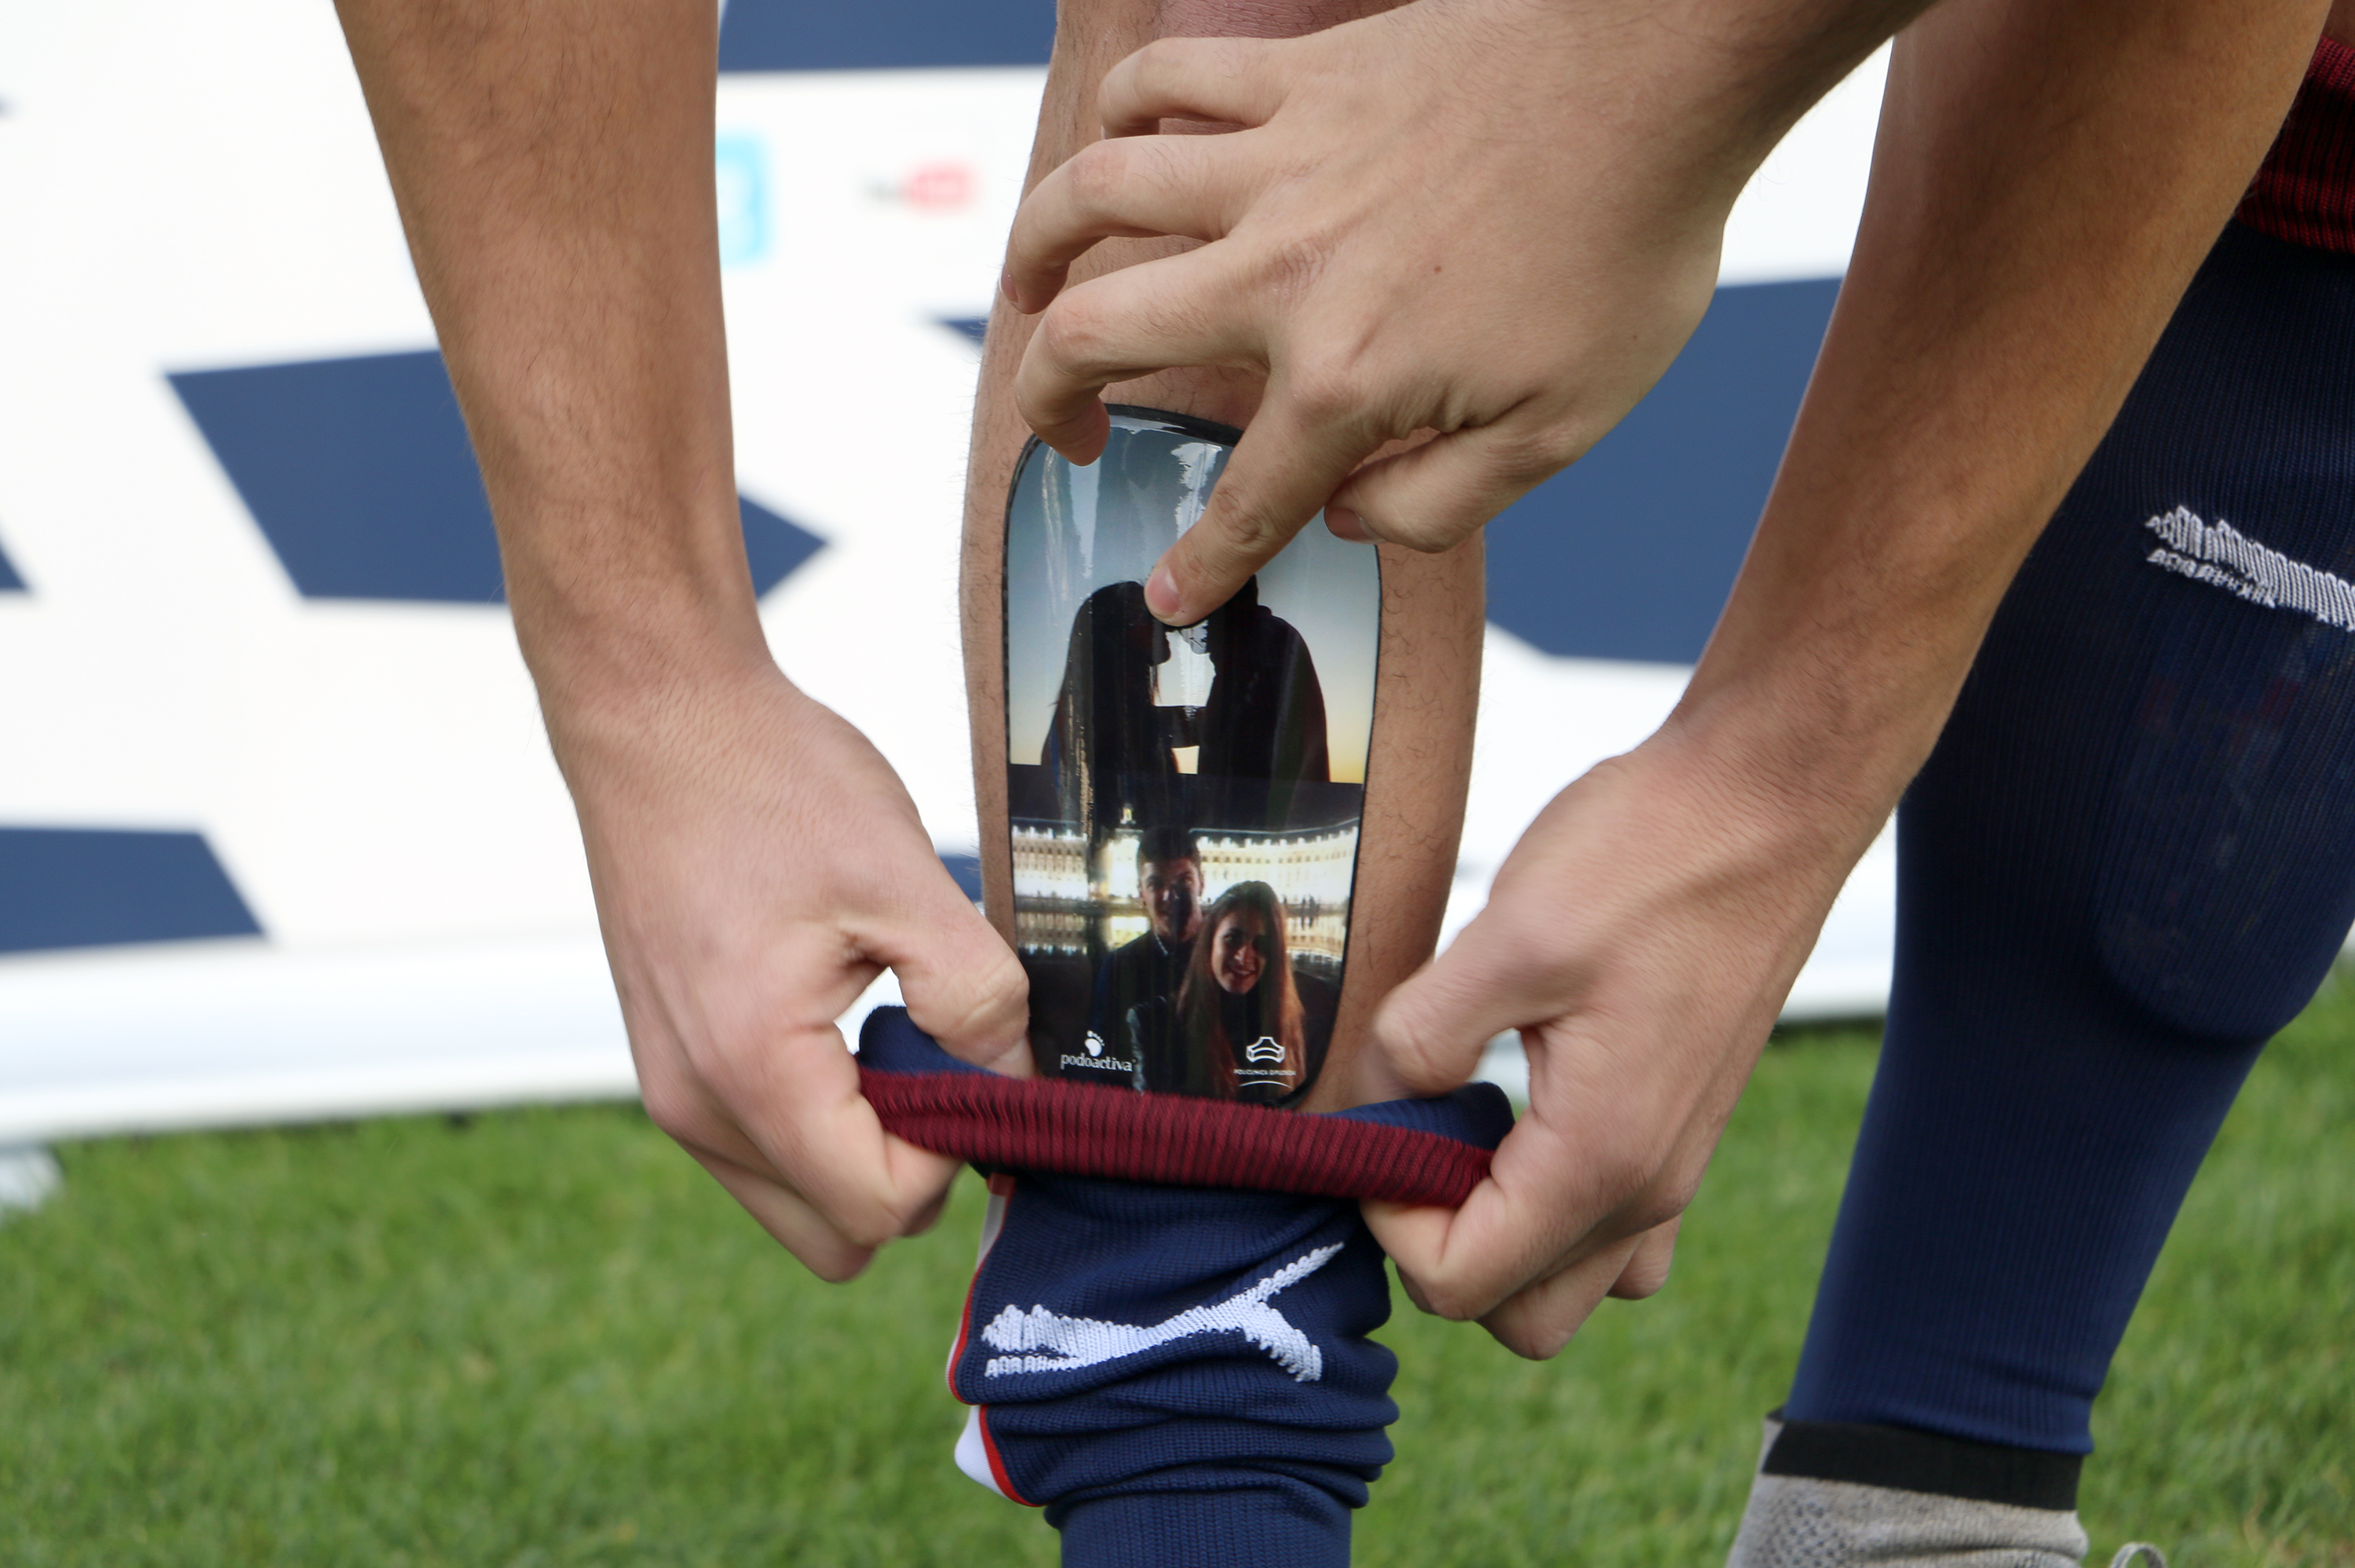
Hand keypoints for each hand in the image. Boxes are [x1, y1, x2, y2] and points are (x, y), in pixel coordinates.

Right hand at [555, 649, 1029, 1280]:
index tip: (972, 1067)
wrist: (658, 716)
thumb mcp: (904, 877)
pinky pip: (758, 1146)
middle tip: (937, 1062)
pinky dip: (815, 1116)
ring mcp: (672, 1088)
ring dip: (858, 1145)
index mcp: (751, 1070)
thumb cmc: (769, 782)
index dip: (951, 1155)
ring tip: (885, 1026)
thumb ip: (975, 995)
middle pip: (834, 1238)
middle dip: (905, 1175)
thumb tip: (1014, 1082)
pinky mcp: (670, 1061)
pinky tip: (840, 1017)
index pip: (877, 1209)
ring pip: (793, 1200)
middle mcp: (694, 1104)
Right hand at [1001, 0, 1752, 623]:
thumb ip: (1441, 505)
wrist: (1658, 77)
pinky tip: (1118, 147)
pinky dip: (1121, 111)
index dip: (1197, 567)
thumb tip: (1350, 522)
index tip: (1169, 599)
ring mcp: (1279, 162)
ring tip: (1026, 290)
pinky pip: (1165, 80)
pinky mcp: (1298, 78)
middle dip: (1048, 400)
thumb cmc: (1625, 250)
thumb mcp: (1562, 429)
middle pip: (1096, 335)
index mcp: (1347, 376)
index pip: (1242, 500)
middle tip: (1063, 432)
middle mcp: (1283, 271)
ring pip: (1094, 195)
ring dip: (1034, 250)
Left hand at [1358, 717, 1870, 1356]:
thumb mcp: (1510, 936)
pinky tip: (1517, 1109)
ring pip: (1573, 1281)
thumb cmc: (1654, 855)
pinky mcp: (1683, 1124)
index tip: (1367, 1131)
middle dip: (1440, 1250)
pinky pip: (1617, 1227)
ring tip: (1459, 1128)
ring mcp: (1677, 1163)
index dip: (1386, 1223)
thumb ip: (1422, 1035)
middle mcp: (1650, 1187)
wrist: (1768, 801)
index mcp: (1601, 1159)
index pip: (1462, 1284)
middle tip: (1405, 1141)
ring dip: (1501, 1236)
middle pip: (1519, 1312)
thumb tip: (1365, 1103)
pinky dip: (1554, 1203)